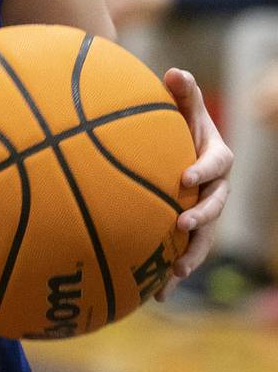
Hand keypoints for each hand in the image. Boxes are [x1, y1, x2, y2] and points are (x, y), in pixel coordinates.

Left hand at [156, 68, 231, 300]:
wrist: (168, 145)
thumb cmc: (174, 122)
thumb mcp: (180, 105)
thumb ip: (181, 92)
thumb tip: (174, 72)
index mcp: (216, 158)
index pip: (216, 164)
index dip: (204, 170)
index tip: (185, 176)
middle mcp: (214, 189)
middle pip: (215, 206)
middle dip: (201, 218)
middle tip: (181, 224)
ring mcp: (203, 212)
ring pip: (203, 238)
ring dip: (191, 255)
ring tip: (175, 273)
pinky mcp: (186, 231)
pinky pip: (181, 255)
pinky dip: (169, 276)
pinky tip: (154, 299)